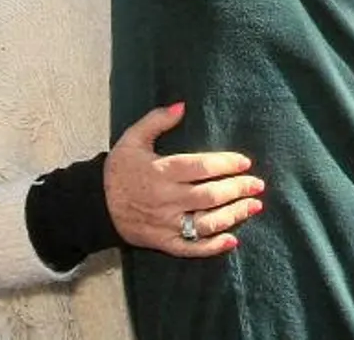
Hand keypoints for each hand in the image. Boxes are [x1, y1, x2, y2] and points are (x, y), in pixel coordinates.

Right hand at [105, 102, 263, 256]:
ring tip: (254, 206)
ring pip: (205, 223)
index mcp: (161, 172)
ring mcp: (165, 224)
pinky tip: (232, 240)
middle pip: (209, 196)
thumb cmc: (119, 170)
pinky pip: (190, 248)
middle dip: (238, 189)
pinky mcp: (162, 242)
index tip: (246, 162)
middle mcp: (166, 199)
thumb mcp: (132, 139)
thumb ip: (156, 120)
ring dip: (233, 215)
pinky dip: (212, 247)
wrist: (94, 205)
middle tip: (258, 184)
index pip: (201, 168)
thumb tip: (182, 106)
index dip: (226, 164)